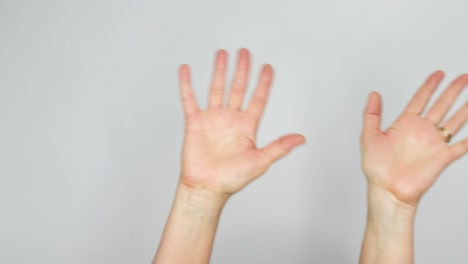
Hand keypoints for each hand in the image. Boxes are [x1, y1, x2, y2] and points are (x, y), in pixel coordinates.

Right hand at [178, 49, 304, 197]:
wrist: (206, 188)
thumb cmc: (232, 179)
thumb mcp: (260, 161)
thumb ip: (279, 146)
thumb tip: (301, 138)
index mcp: (247, 127)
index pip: (258, 99)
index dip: (263, 83)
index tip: (268, 68)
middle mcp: (230, 119)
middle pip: (238, 88)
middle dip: (242, 70)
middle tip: (244, 52)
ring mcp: (212, 118)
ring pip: (216, 88)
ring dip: (219, 71)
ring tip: (222, 54)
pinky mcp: (195, 122)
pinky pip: (189, 99)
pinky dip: (187, 84)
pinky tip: (186, 70)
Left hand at [361, 71, 467, 206]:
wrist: (387, 190)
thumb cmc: (376, 168)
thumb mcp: (369, 136)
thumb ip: (372, 114)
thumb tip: (374, 94)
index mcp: (405, 124)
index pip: (420, 99)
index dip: (429, 86)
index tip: (439, 73)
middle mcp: (421, 131)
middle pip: (441, 105)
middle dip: (452, 90)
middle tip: (464, 77)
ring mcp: (433, 143)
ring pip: (455, 120)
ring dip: (465, 108)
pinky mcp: (442, 157)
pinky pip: (463, 145)